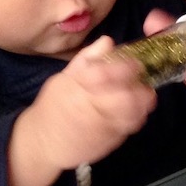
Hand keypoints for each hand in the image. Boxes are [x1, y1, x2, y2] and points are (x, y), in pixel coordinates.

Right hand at [7, 36, 155, 185]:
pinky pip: (129, 130)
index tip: (136, 63)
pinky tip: (133, 112)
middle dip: (141, 88)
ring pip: (133, 115)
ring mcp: (102, 128)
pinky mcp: (108, 143)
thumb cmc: (53, 107)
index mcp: (79, 87)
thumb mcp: (63, 78)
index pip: (109, 74)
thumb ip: (87, 59)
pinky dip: (136, 118)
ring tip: (142, 96)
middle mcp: (92, 107)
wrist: (42, 143)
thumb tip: (107, 41)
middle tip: (142, 82)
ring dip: (142, 104)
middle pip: (127, 97)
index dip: (128, 67)